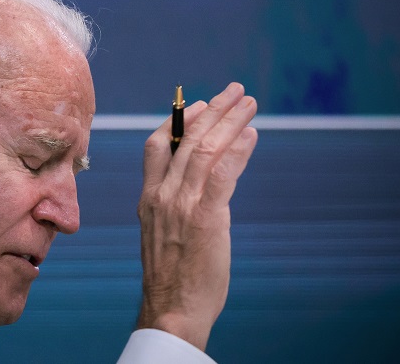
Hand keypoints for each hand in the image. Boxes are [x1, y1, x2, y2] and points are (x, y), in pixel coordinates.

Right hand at [135, 82, 257, 349]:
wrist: (172, 307)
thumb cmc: (172, 275)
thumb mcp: (163, 232)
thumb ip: (174, 205)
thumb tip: (199, 184)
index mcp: (148, 197)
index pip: (155, 145)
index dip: (177, 121)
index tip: (198, 105)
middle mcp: (161, 195)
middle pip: (185, 139)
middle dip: (212, 110)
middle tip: (234, 91)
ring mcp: (181, 205)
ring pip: (205, 149)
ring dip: (229, 121)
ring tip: (249, 103)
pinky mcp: (205, 217)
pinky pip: (222, 174)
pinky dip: (238, 150)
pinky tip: (251, 135)